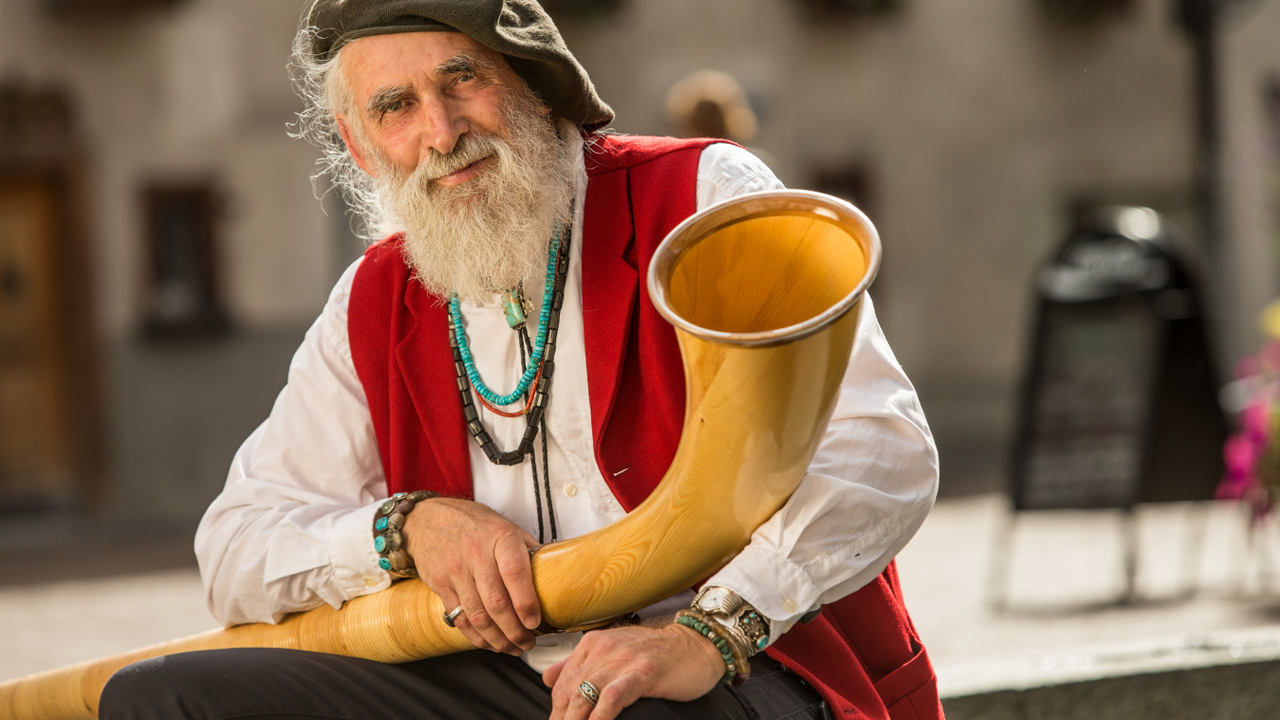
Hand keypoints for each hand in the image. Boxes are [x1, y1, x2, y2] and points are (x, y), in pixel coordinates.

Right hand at [402, 497, 540, 653]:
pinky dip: (476, 637)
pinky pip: (460, 618)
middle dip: (514, 630)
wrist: (429, 519)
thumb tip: (555, 576)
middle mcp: (476, 554)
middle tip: (527, 643)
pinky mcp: (440, 585)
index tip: (535, 622)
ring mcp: (456, 571)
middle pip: (496, 602)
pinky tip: (489, 643)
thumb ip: (527, 551)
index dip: (526, 602)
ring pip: (478, 616)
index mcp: (500, 537)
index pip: (515, 573)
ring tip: (512, 648)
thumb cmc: (475, 524)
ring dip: (497, 639)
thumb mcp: (506, 527)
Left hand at [543, 622, 725, 719]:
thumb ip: (579, 663)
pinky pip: (613, 696)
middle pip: (569, 693)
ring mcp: (623, 660)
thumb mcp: (613, 651)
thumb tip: (547, 678)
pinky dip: (600, 716)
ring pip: (585, 695)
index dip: (557, 713)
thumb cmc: (657, 653)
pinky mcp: (643, 672)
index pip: (561, 685)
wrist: (697, 644)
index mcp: (592, 644)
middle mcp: (603, 649)